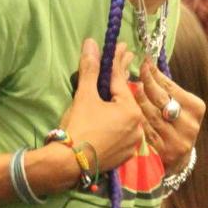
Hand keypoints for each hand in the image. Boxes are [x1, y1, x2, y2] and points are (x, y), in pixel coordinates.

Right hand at [61, 39, 148, 171]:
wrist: (69, 163)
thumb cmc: (79, 127)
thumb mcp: (84, 96)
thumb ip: (90, 70)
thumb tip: (91, 43)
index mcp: (130, 110)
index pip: (121, 80)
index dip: (117, 61)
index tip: (120, 46)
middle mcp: (137, 126)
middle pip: (126, 97)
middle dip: (123, 78)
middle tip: (126, 58)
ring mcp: (133, 142)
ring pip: (126, 115)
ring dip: (121, 101)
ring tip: (119, 87)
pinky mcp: (125, 155)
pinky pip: (123, 132)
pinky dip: (118, 121)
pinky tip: (115, 115)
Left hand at [136, 58, 204, 167]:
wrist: (178, 158)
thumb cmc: (175, 124)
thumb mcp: (179, 106)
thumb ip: (168, 89)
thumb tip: (149, 64)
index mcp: (196, 108)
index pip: (171, 87)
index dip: (155, 73)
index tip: (144, 62)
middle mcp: (190, 124)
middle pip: (161, 99)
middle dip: (145, 83)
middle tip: (131, 73)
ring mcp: (178, 139)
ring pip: (152, 115)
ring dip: (137, 100)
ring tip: (128, 89)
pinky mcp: (165, 152)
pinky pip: (146, 131)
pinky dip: (136, 119)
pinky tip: (127, 111)